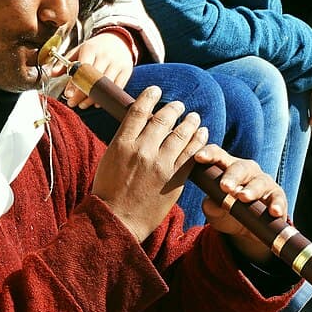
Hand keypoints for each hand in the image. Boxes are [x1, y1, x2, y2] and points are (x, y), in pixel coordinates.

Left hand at [62, 32, 134, 108]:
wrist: (119, 39)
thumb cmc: (96, 47)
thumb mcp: (80, 49)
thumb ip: (65, 62)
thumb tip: (52, 73)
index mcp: (91, 49)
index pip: (82, 69)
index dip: (75, 83)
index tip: (67, 94)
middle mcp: (105, 56)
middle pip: (93, 79)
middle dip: (81, 94)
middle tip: (72, 103)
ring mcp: (117, 64)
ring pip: (104, 86)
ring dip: (92, 98)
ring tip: (82, 104)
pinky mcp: (126, 71)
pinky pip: (116, 88)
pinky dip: (106, 97)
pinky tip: (97, 102)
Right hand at [92, 87, 208, 241]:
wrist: (117, 221)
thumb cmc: (108, 193)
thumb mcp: (109, 161)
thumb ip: (124, 142)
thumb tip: (137, 127)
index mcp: (122, 144)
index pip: (138, 111)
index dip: (149, 97)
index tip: (156, 90)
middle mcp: (142, 150)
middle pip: (162, 119)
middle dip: (173, 108)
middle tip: (179, 105)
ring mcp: (160, 164)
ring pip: (180, 134)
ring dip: (189, 122)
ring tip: (194, 117)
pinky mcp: (174, 179)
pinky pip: (190, 154)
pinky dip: (199, 141)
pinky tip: (203, 134)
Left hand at [198, 145, 286, 261]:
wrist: (247, 230)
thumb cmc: (226, 212)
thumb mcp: (215, 211)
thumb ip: (211, 206)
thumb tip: (210, 202)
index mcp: (227, 168)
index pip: (217, 155)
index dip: (209, 154)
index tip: (199, 157)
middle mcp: (246, 171)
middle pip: (240, 168)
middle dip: (232, 176)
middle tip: (224, 186)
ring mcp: (263, 182)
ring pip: (259, 182)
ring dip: (252, 190)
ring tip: (243, 197)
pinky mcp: (277, 196)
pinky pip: (278, 198)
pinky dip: (276, 204)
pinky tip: (274, 211)